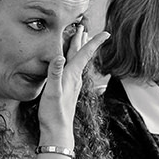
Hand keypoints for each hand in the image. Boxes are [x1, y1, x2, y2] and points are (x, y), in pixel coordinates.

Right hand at [37, 28, 108, 147]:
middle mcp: (75, 78)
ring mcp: (73, 84)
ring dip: (78, 49)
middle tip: (83, 27)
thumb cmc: (54, 113)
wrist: (57, 131)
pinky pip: (72, 69)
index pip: (84, 54)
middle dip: (82, 40)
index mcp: (72, 75)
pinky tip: (70, 63)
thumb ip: (55, 73)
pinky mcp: (68, 90)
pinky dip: (72, 60)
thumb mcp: (52, 92)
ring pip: (77, 61)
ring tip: (79, 39)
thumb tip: (59, 56)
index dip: (94, 42)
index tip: (107, 33)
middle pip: (80, 55)